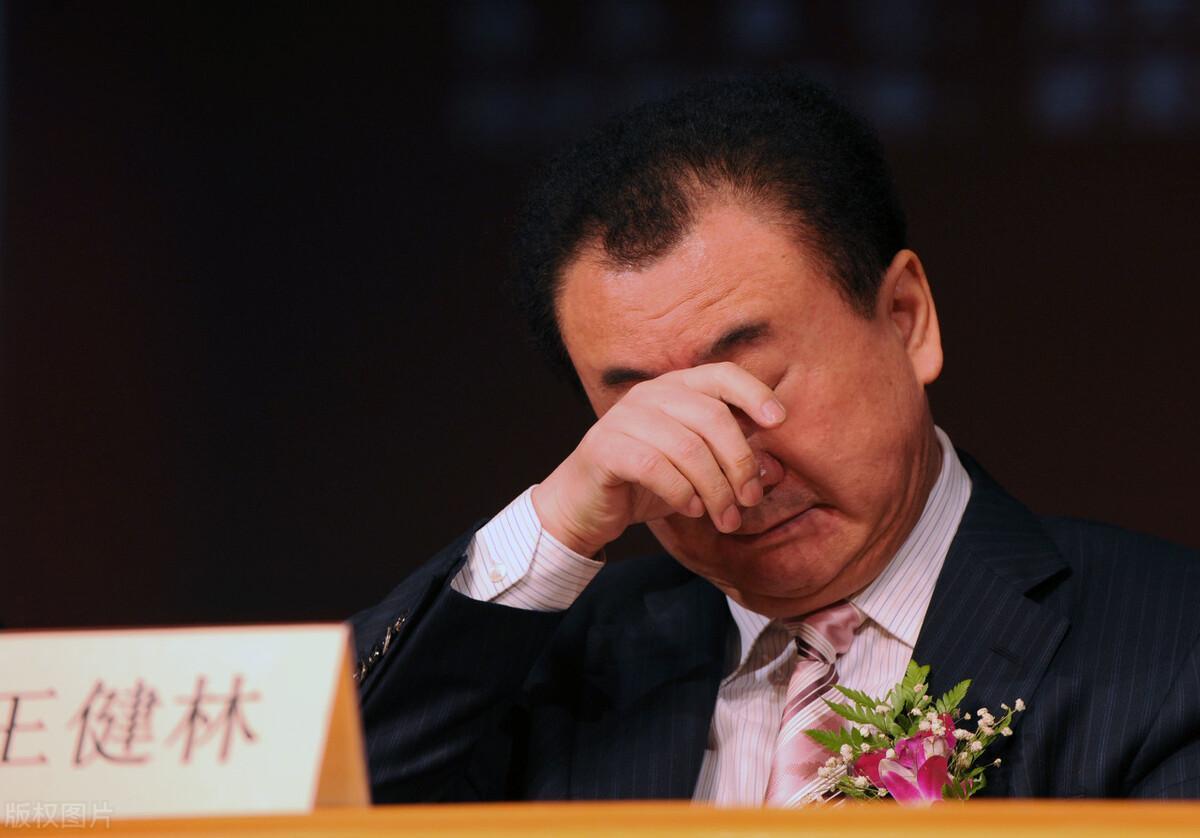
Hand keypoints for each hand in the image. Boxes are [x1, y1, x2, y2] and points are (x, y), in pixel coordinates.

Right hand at [531, 362, 786, 556]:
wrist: (585, 505)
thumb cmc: (648, 482)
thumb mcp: (698, 471)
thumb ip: (733, 463)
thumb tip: (776, 469)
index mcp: (676, 388)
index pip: (721, 374)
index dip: (754, 393)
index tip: (778, 422)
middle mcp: (649, 394)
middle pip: (712, 417)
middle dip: (739, 463)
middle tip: (749, 500)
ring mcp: (624, 418)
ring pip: (687, 448)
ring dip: (715, 489)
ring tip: (724, 518)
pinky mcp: (605, 448)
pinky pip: (655, 467)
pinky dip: (681, 492)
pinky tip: (690, 509)